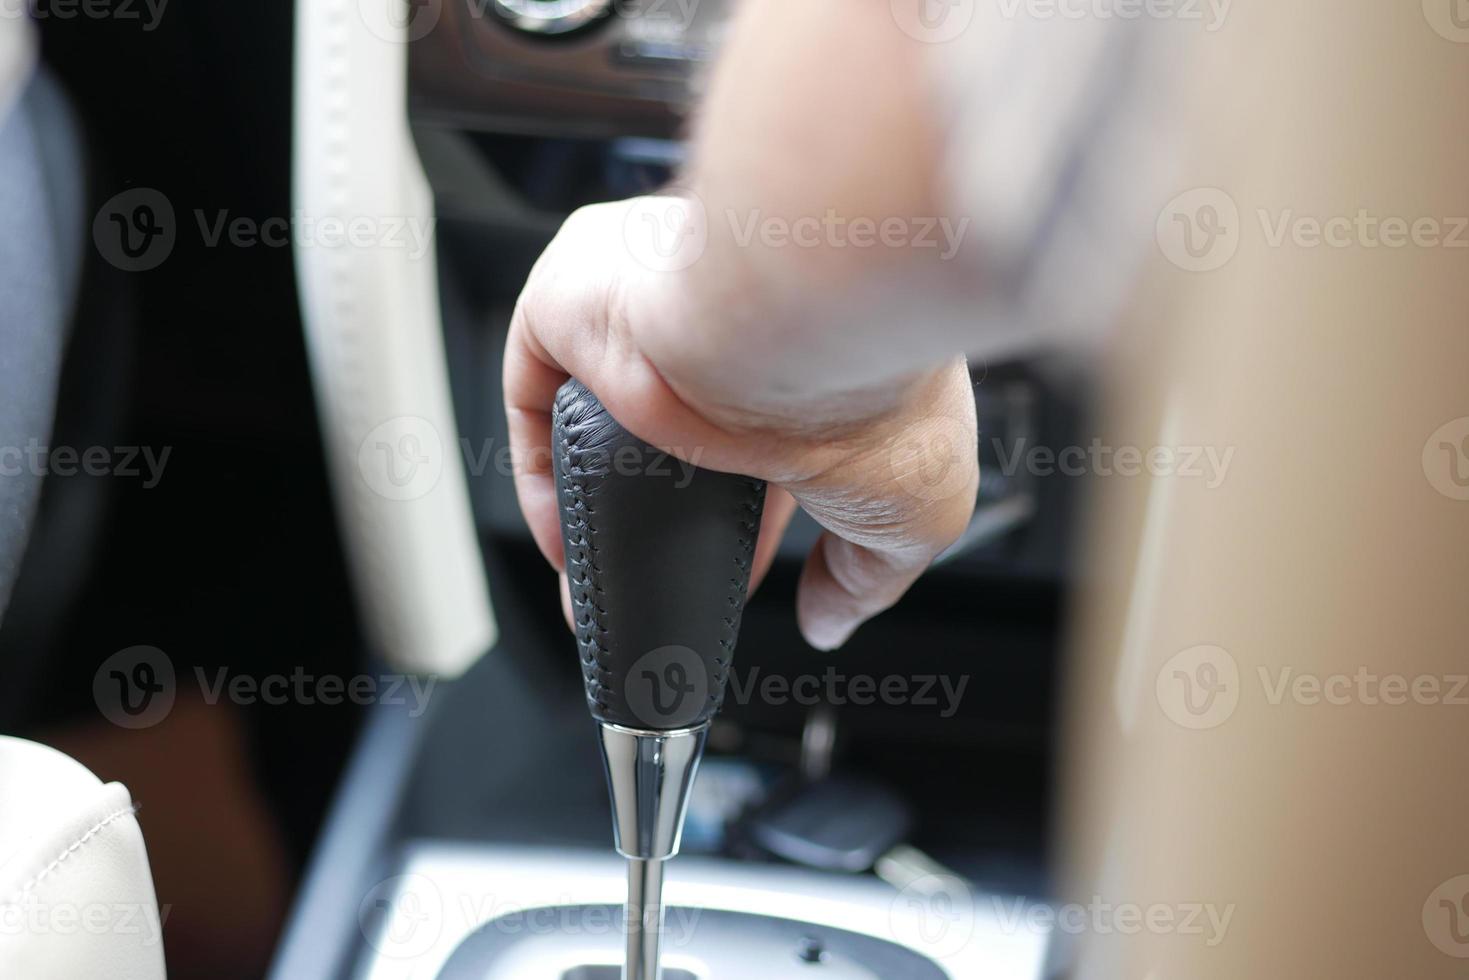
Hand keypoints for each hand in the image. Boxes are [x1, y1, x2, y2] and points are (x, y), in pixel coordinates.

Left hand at [504, 198, 977, 649]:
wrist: (816, 325)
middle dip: (660, 523)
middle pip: (677, 427)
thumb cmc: (886, 396)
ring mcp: (651, 290)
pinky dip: (546, 469)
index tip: (733, 582)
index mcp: (820, 338)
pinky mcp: (578, 290)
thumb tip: (831, 620)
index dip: (747, 520)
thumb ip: (867, 577)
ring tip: (598, 594)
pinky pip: (540, 389)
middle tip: (656, 599)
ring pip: (604, 408)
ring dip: (597, 506)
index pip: (765, 433)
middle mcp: (731, 305)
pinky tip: (570, 544)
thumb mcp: (914, 517)